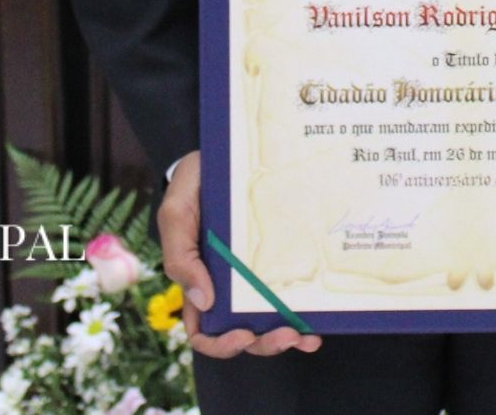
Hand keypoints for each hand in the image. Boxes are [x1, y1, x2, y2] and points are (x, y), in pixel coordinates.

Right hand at [157, 152, 320, 359]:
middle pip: (243, 333)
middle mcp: (228, 285)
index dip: (221, 343)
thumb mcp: (177, 213)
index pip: (204, 331)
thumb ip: (180, 255)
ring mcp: (255, 274)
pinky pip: (291, 293)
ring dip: (288, 336)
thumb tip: (204, 301)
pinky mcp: (278, 259)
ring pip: (269, 321)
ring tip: (306, 335)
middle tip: (287, 335)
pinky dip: (304, 313)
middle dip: (264, 343)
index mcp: (200, 280)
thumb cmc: (193, 184)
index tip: (242, 333)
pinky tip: (319, 320)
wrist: (224, 153)